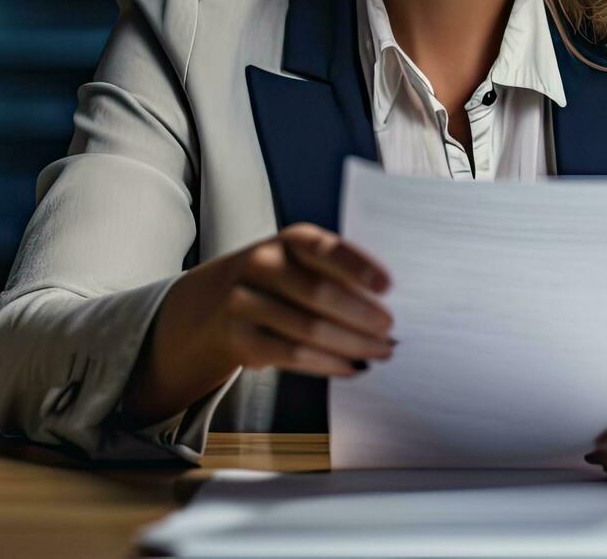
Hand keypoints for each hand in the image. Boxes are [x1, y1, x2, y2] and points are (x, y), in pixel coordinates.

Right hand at [191, 222, 395, 377]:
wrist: (218, 301)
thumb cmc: (281, 281)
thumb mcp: (303, 262)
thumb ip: (338, 275)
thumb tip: (385, 306)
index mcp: (289, 240)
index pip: (326, 249)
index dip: (358, 267)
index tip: (387, 286)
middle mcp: (263, 264)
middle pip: (319, 293)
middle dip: (361, 315)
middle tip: (389, 331)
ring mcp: (245, 301)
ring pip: (309, 328)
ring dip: (351, 344)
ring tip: (379, 352)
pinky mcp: (240, 337)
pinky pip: (292, 354)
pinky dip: (327, 363)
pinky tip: (350, 367)